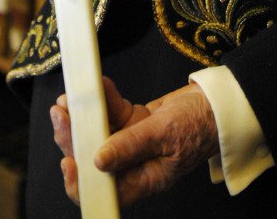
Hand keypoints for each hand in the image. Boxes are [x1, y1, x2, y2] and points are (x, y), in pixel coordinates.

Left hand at [51, 76, 219, 208]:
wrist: (216, 102)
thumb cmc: (200, 123)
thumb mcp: (166, 134)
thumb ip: (132, 146)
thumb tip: (98, 161)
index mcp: (143, 180)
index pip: (105, 192)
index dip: (81, 183)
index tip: (67, 160)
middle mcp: (133, 165)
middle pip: (93, 159)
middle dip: (73, 138)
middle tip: (61, 114)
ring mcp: (131, 142)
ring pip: (97, 133)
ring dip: (82, 115)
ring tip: (69, 98)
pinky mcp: (132, 122)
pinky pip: (111, 112)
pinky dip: (103, 99)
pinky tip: (98, 85)